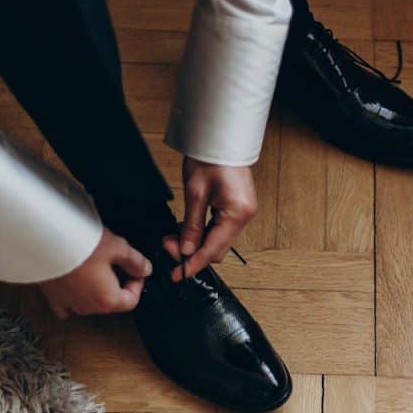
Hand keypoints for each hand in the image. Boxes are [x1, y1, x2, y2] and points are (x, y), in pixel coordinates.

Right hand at [38, 227, 151, 318]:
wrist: (42, 241)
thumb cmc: (79, 244)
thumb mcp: (117, 247)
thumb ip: (135, 261)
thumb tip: (144, 269)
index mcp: (107, 300)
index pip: (131, 300)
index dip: (138, 284)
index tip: (136, 270)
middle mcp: (88, 307)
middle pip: (111, 302)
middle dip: (118, 284)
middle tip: (116, 263)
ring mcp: (68, 303)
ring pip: (90, 303)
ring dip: (97, 289)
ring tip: (95, 265)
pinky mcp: (51, 296)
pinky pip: (66, 303)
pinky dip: (73, 295)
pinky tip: (75, 282)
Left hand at [162, 157, 257, 280]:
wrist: (221, 138)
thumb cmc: (211, 158)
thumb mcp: (195, 193)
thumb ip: (191, 226)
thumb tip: (186, 250)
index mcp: (237, 213)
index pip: (213, 249)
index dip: (194, 264)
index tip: (178, 275)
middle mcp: (245, 216)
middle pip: (217, 249)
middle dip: (192, 252)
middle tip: (168, 246)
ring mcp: (243, 213)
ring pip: (218, 240)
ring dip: (196, 243)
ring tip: (173, 237)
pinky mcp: (238, 208)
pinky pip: (220, 230)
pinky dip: (203, 234)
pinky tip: (187, 229)